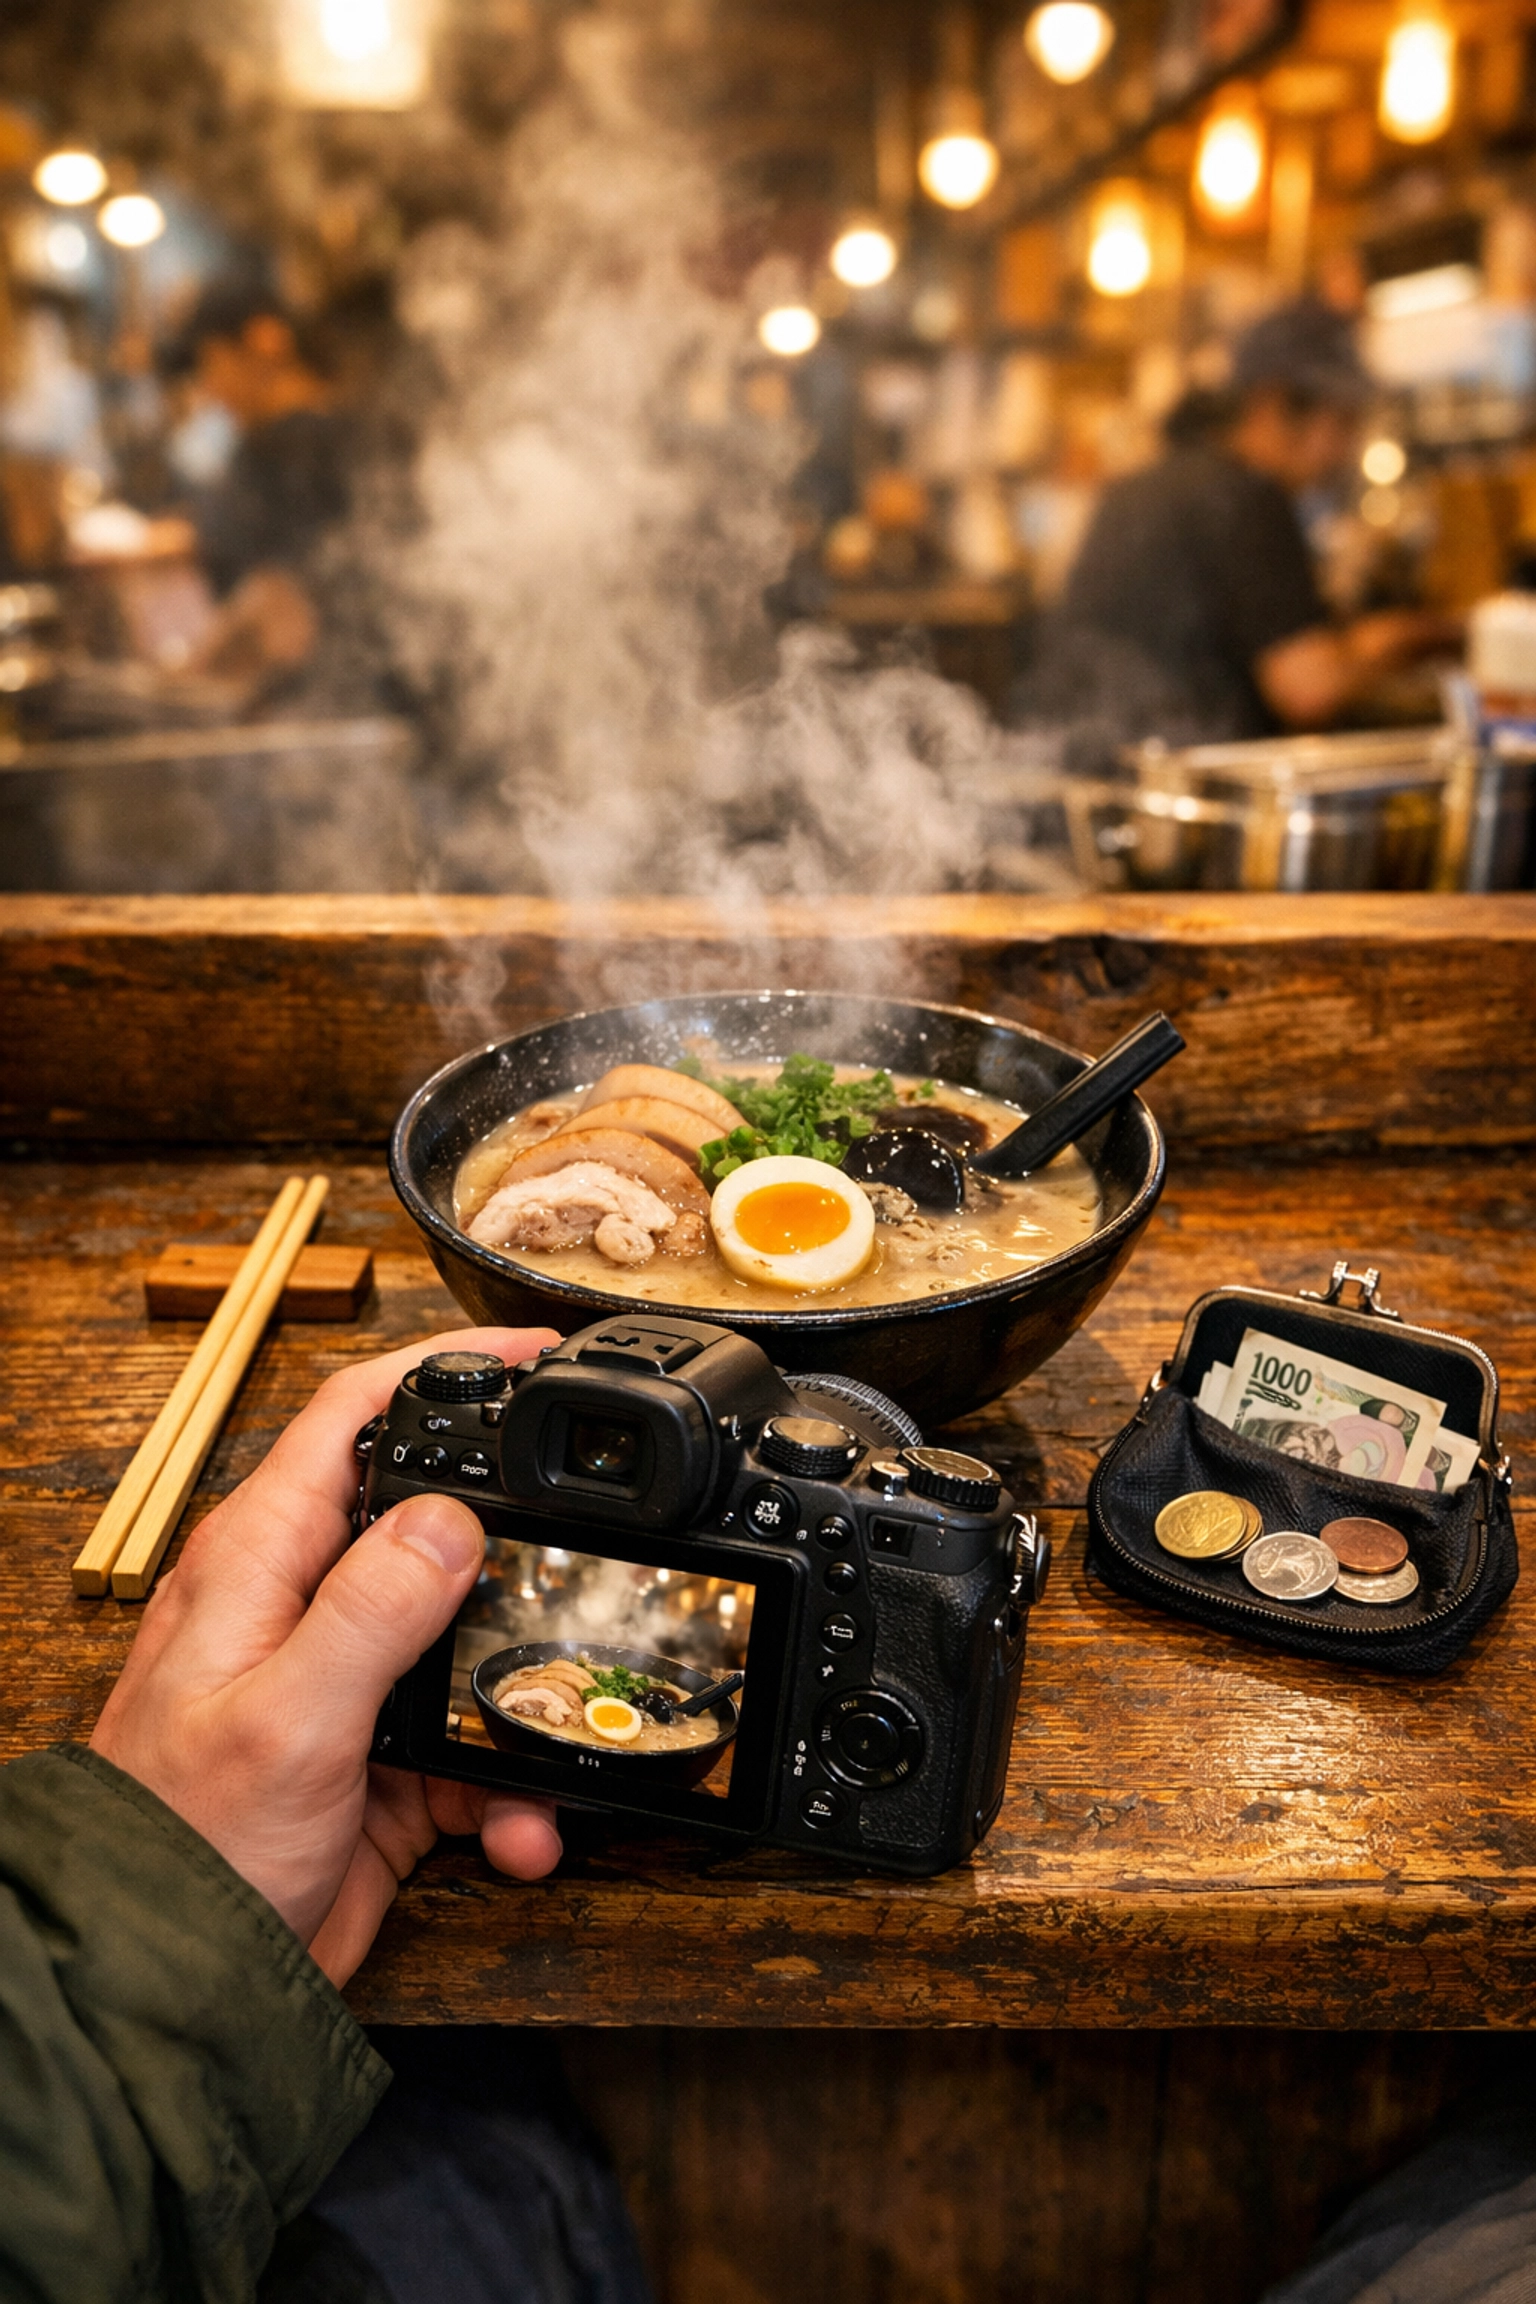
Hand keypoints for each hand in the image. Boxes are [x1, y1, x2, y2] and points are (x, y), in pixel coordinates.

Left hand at [91, 1328, 563, 1986]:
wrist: (167, 1991)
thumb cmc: (179, 1847)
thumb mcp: (287, 1718)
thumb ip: (372, 1609)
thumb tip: (453, 1518)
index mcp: (262, 1560)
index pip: (354, 1417)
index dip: (439, 1367)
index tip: (530, 1353)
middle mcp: (302, 1606)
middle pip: (436, 1527)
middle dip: (522, 1548)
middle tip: (599, 1557)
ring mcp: (344, 1686)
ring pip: (470, 1646)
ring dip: (523, 1698)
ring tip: (559, 1744)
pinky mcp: (377, 1764)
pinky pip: (472, 1750)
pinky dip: (510, 1790)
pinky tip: (521, 1831)